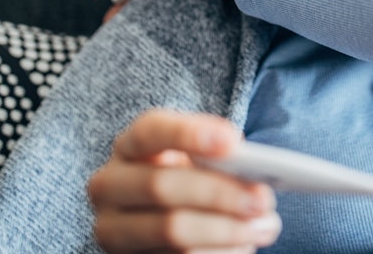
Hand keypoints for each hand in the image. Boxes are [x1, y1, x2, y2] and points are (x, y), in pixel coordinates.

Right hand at [88, 110, 280, 252]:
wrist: (161, 224)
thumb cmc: (188, 182)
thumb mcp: (195, 163)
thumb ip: (214, 158)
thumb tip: (250, 170)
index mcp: (128, 147)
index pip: (149, 131)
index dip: (188, 134)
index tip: (233, 143)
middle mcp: (109, 186)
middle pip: (160, 185)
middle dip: (218, 192)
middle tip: (262, 198)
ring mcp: (112, 229)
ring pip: (171, 230)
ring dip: (225, 230)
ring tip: (263, 226)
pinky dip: (218, 253)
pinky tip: (243, 247)